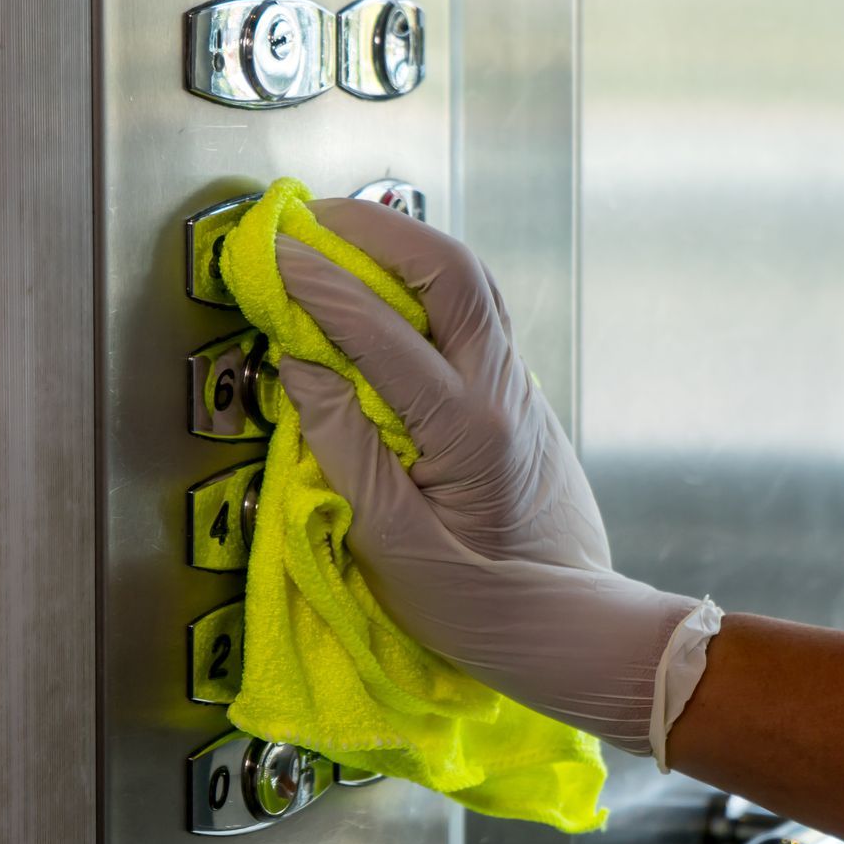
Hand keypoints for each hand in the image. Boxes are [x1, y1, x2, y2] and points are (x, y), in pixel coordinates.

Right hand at [274, 199, 717, 759]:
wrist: (572, 626)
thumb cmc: (483, 606)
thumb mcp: (392, 545)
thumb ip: (343, 448)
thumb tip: (299, 367)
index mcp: (469, 430)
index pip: (381, 333)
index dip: (319, 287)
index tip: (271, 254)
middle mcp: (503, 391)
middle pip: (452, 272)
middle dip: (379, 231)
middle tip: (313, 217)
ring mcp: (519, 388)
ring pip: (472, 285)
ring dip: (408, 248)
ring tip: (345, 237)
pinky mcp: (518, 397)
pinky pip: (474, 315)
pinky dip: (425, 284)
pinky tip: (388, 292)